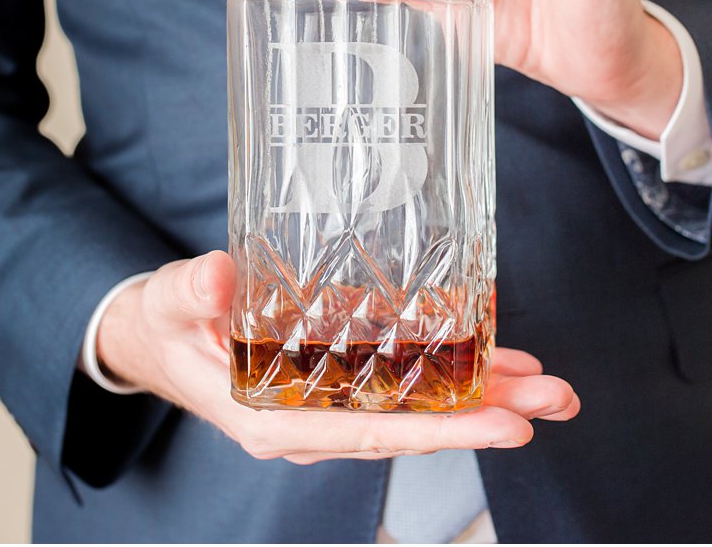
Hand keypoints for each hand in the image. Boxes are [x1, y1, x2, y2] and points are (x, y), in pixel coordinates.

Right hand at [97, 251, 579, 463]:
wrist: (157, 332)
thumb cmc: (163, 321)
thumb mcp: (168, 301)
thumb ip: (191, 292)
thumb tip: (216, 276)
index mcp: (271, 420)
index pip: (370, 435)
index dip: (441, 432)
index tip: (504, 426)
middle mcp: (311, 423)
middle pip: (412, 429)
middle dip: (487, 416)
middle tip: (554, 401)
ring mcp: (329, 405)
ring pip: (418, 410)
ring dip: (484, 397)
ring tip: (547, 385)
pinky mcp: (340, 379)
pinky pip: (405, 383)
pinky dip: (453, 371)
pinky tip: (500, 359)